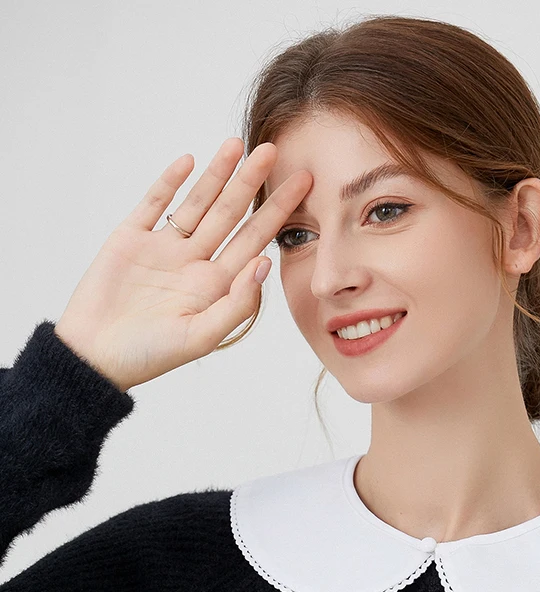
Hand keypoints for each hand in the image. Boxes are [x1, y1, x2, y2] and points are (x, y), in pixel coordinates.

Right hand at [54, 137, 311, 392]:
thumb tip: (264, 265)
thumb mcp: (201, 338)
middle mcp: (195, 261)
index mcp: (216, 284)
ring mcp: (164, 248)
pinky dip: (169, 183)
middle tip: (274, 150)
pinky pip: (153, 205)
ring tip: (236, 145)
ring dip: (216, 174)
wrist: (94, 357)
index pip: (254, 240)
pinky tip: (189, 162)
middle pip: (230, 214)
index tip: (304, 185)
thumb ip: (236, 303)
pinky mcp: (130, 239)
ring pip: (196, 203)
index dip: (278, 212)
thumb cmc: (148, 355)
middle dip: (252, 182)